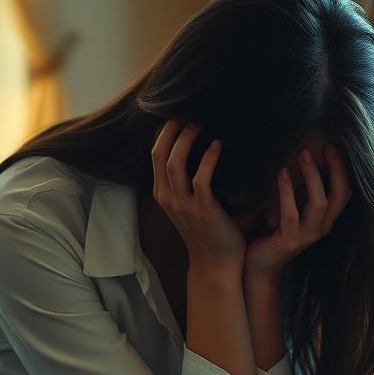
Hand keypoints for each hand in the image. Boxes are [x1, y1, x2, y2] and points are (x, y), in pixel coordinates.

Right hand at [151, 119, 244, 276]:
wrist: (217, 264)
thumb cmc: (209, 232)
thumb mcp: (190, 205)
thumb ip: (188, 182)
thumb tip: (200, 149)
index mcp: (163, 194)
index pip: (156, 154)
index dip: (165, 131)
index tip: (180, 113)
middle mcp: (168, 198)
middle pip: (160, 153)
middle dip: (172, 129)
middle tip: (188, 111)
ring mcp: (183, 205)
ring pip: (175, 163)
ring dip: (187, 139)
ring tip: (200, 124)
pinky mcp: (203, 210)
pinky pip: (201, 178)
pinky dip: (208, 158)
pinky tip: (217, 146)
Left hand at [244, 144, 353, 281]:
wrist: (258, 266)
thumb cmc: (271, 233)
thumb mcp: (292, 211)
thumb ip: (301, 193)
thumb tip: (302, 158)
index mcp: (324, 220)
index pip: (344, 192)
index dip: (343, 170)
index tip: (334, 146)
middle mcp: (321, 228)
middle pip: (339, 195)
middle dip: (336, 169)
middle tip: (327, 146)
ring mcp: (306, 236)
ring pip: (318, 204)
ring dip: (313, 177)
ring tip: (303, 154)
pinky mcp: (288, 242)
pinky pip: (290, 214)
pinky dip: (287, 192)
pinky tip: (282, 173)